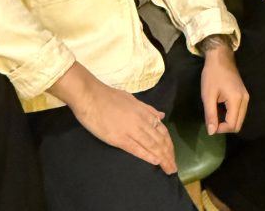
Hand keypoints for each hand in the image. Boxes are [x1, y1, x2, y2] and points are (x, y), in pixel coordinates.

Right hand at [49, 62, 175, 173]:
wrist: (91, 96)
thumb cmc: (109, 97)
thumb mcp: (133, 99)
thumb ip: (148, 109)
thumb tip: (161, 116)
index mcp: (145, 112)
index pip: (162, 131)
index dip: (169, 144)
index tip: (172, 155)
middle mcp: (141, 121)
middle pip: (159, 140)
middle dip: (168, 155)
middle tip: (173, 167)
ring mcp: (131, 130)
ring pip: (151, 145)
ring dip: (162, 158)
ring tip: (169, 169)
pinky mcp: (119, 138)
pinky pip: (136, 148)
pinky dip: (147, 155)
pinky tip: (155, 162)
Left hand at [199, 36, 248, 133]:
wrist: (220, 58)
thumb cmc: (212, 75)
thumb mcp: (208, 96)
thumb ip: (210, 115)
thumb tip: (212, 132)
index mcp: (237, 100)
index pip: (232, 125)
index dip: (220, 129)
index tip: (210, 123)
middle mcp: (245, 100)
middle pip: (238, 124)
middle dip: (225, 127)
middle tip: (212, 119)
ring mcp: (246, 97)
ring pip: (240, 119)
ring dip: (228, 121)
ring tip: (216, 113)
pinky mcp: (244, 95)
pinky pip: (240, 112)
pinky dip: (231, 115)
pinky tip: (221, 108)